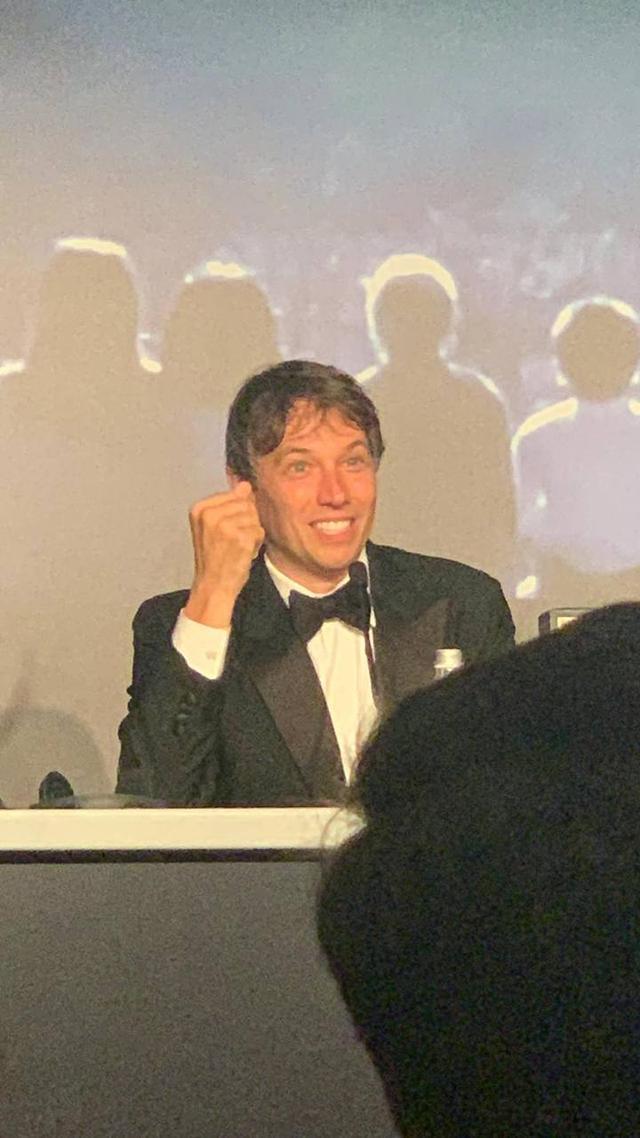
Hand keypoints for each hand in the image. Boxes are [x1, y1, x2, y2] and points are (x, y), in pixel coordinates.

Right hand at [184, 481, 264, 626]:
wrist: (212, 586)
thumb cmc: (214, 557)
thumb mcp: (213, 526)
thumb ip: (229, 503)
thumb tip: (245, 485)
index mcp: (200, 508)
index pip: (234, 494)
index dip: (237, 513)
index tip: (225, 531)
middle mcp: (210, 514)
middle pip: (246, 504)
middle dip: (246, 522)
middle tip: (232, 541)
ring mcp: (224, 525)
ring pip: (254, 516)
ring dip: (251, 533)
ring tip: (237, 547)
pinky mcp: (239, 537)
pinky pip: (259, 531)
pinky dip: (255, 543)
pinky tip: (243, 553)